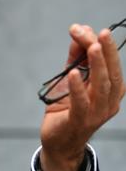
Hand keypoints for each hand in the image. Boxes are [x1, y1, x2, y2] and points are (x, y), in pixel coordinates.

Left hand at [39, 24, 124, 170]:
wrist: (59, 141)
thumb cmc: (67, 107)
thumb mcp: (72, 78)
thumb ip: (76, 57)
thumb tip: (80, 30)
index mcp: (111, 91)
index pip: (113, 66)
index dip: (106, 47)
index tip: (92, 29)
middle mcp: (109, 102)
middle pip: (111, 75)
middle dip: (107, 52)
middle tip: (102, 33)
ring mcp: (96, 114)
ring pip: (101, 87)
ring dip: (97, 66)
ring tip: (92, 47)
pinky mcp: (79, 121)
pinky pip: (81, 103)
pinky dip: (78, 88)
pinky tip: (73, 74)